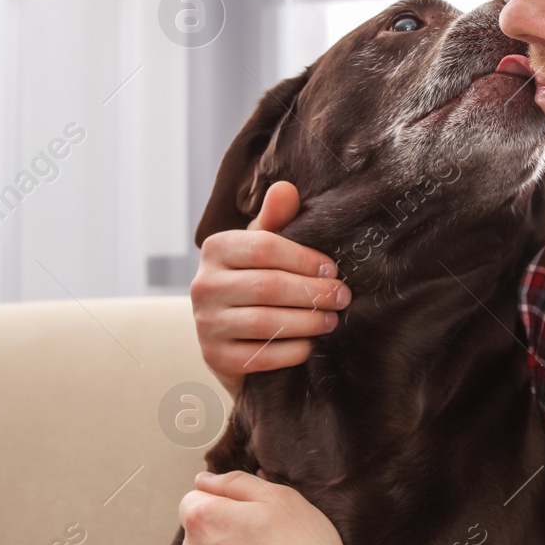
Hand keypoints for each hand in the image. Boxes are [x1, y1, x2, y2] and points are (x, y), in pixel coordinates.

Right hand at [190, 181, 350, 396]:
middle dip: (313, 292)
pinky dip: (292, 351)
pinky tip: (310, 345)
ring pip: (266, 322)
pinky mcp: (214, 357)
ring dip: (308, 322)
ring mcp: (205, 323)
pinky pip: (260, 356)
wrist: (231, 336)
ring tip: (332, 319)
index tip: (333, 269)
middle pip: (268, 286)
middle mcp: (202, 284)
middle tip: (342, 297)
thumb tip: (286, 188)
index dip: (304, 258)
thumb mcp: (263, 247)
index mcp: (215, 248)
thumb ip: (276, 219)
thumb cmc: (254, 280)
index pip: (264, 247)